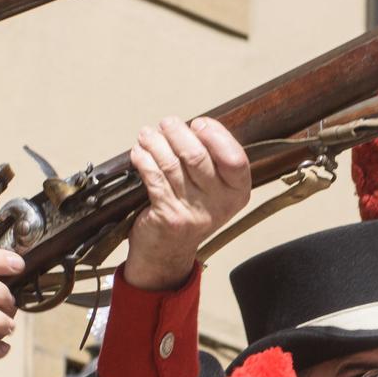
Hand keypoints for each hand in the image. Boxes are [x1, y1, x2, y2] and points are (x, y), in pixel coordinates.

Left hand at [125, 116, 252, 290]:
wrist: (169, 253)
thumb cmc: (190, 212)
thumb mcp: (214, 191)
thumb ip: (212, 162)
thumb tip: (192, 126)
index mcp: (238, 192)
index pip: (235, 158)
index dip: (216, 135)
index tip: (199, 123)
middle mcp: (220, 203)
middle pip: (197, 156)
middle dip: (177, 132)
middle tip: (166, 124)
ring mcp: (194, 211)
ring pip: (171, 164)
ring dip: (155, 142)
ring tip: (147, 134)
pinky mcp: (169, 215)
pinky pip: (154, 177)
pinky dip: (143, 159)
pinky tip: (139, 152)